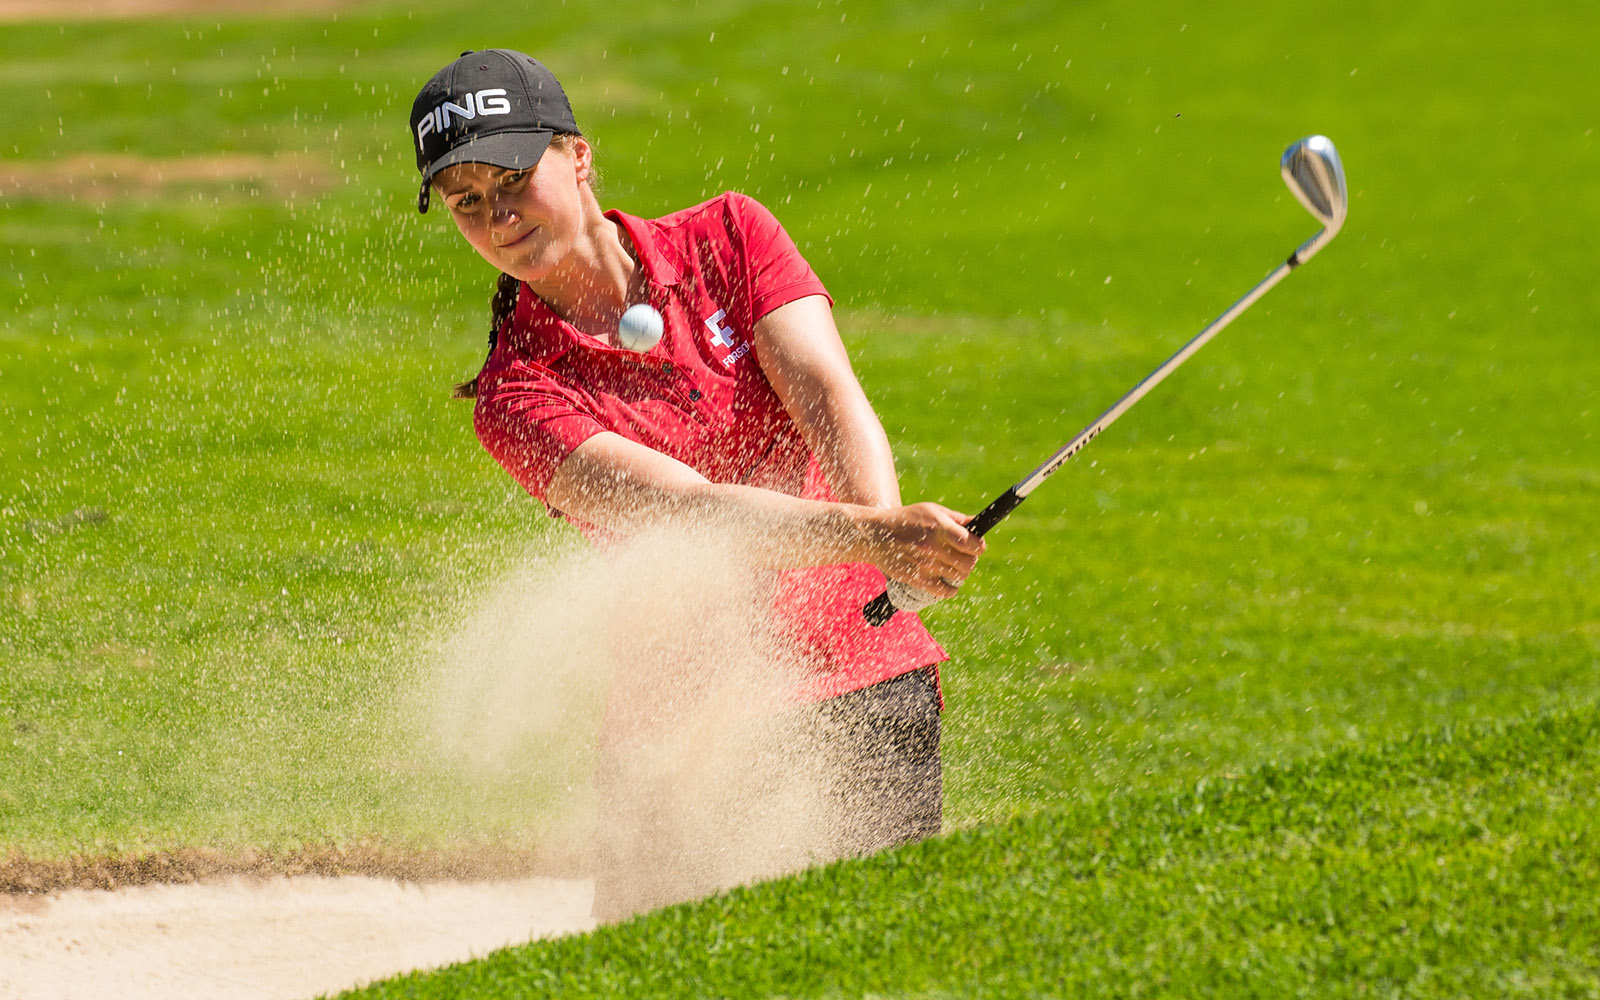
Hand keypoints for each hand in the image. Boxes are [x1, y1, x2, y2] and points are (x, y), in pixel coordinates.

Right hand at [853, 502, 984, 599]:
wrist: (874, 535)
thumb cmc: (905, 519)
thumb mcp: (930, 510)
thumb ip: (956, 518)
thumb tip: (978, 523)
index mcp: (939, 527)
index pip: (972, 544)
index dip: (978, 546)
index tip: (976, 546)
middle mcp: (933, 547)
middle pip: (968, 563)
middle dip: (970, 560)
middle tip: (963, 556)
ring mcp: (925, 565)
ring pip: (959, 576)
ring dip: (960, 572)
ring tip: (952, 566)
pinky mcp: (917, 579)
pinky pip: (945, 591)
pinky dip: (951, 589)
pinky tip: (948, 582)